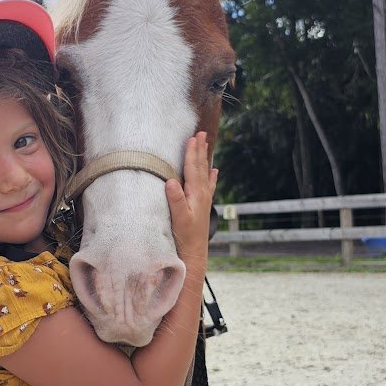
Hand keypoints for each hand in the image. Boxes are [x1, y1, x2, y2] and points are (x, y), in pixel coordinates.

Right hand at [166, 131, 216, 269]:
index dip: (192, 153)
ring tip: (206, 145)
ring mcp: (204, 199)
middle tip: (202, 133)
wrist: (195, 251)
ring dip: (204, 158)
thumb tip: (170, 181)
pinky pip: (209, 185)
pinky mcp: (204, 205)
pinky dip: (211, 176)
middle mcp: (202, 194)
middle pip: (201, 167)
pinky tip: (214, 171)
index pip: (193, 168)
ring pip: (205, 173)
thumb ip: (175, 199)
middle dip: (200, 150)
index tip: (192, 138)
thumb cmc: (185, 235)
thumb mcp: (178, 218)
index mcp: (196, 193)